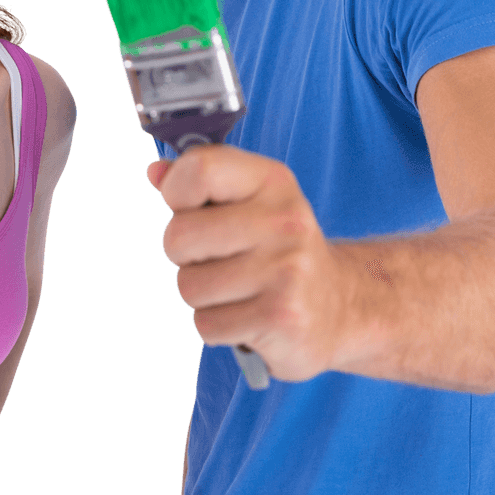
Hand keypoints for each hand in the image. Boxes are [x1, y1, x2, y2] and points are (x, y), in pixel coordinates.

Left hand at [149, 145, 356, 382]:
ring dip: (201, 295)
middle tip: (215, 258)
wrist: (340, 305)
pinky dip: (217, 325)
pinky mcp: (281, 317)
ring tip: (235, 288)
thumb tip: (155, 172)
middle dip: (183, 254)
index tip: (186, 207)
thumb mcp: (249, 201)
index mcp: (271, 180)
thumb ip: (199, 182)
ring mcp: (285, 270)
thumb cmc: (277, 247)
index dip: (175, 192)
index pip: (198, 169)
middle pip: (179, 236)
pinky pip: (206, 324)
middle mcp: (283, 220)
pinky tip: (246, 313)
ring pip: (188, 286)